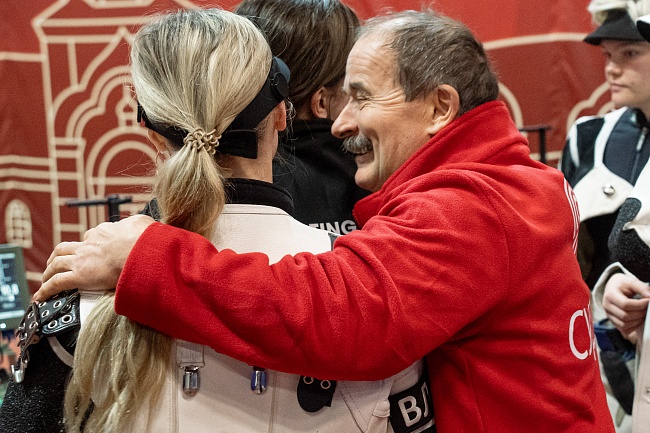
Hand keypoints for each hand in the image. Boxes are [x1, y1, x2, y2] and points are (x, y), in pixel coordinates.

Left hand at [34, 215, 154, 301]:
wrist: (140, 251)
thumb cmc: (144, 239)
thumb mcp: (142, 223)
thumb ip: (137, 223)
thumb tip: (140, 224)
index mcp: (103, 232)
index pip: (90, 237)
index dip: (87, 245)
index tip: (89, 252)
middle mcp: (89, 244)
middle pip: (66, 248)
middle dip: (57, 256)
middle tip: (55, 264)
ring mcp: (82, 260)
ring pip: (57, 263)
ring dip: (48, 271)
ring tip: (45, 279)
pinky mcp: (80, 276)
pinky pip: (57, 282)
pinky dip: (46, 289)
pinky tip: (40, 296)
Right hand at [602, 272, 649, 334]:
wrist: (613, 287)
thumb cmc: (623, 284)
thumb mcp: (631, 281)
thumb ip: (642, 287)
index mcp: (610, 295)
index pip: (625, 304)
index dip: (640, 305)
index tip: (648, 301)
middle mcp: (606, 306)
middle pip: (625, 316)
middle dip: (640, 313)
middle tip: (647, 307)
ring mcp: (609, 315)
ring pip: (624, 324)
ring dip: (638, 320)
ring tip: (643, 312)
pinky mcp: (613, 321)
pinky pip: (624, 328)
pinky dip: (634, 325)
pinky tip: (638, 317)